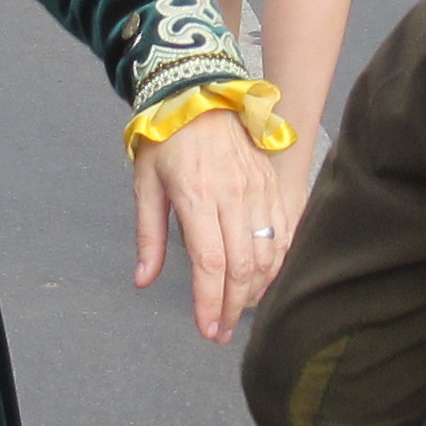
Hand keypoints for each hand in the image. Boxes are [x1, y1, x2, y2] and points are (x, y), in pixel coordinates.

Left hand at [131, 106, 296, 340]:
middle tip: (218, 332)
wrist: (202, 93)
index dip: (209, 302)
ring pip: (267, 255)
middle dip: (231, 308)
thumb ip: (148, 236)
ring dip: (253, 291)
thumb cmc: (166, 139)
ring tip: (235, 311)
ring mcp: (258, 190)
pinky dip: (274, 265)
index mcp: (196, 195)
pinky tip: (260, 282)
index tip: (206, 329)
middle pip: (242, 267)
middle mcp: (233, 195)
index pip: (210, 262)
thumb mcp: (145, 184)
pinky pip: (282, 235)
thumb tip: (143, 281)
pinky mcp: (273, 186)